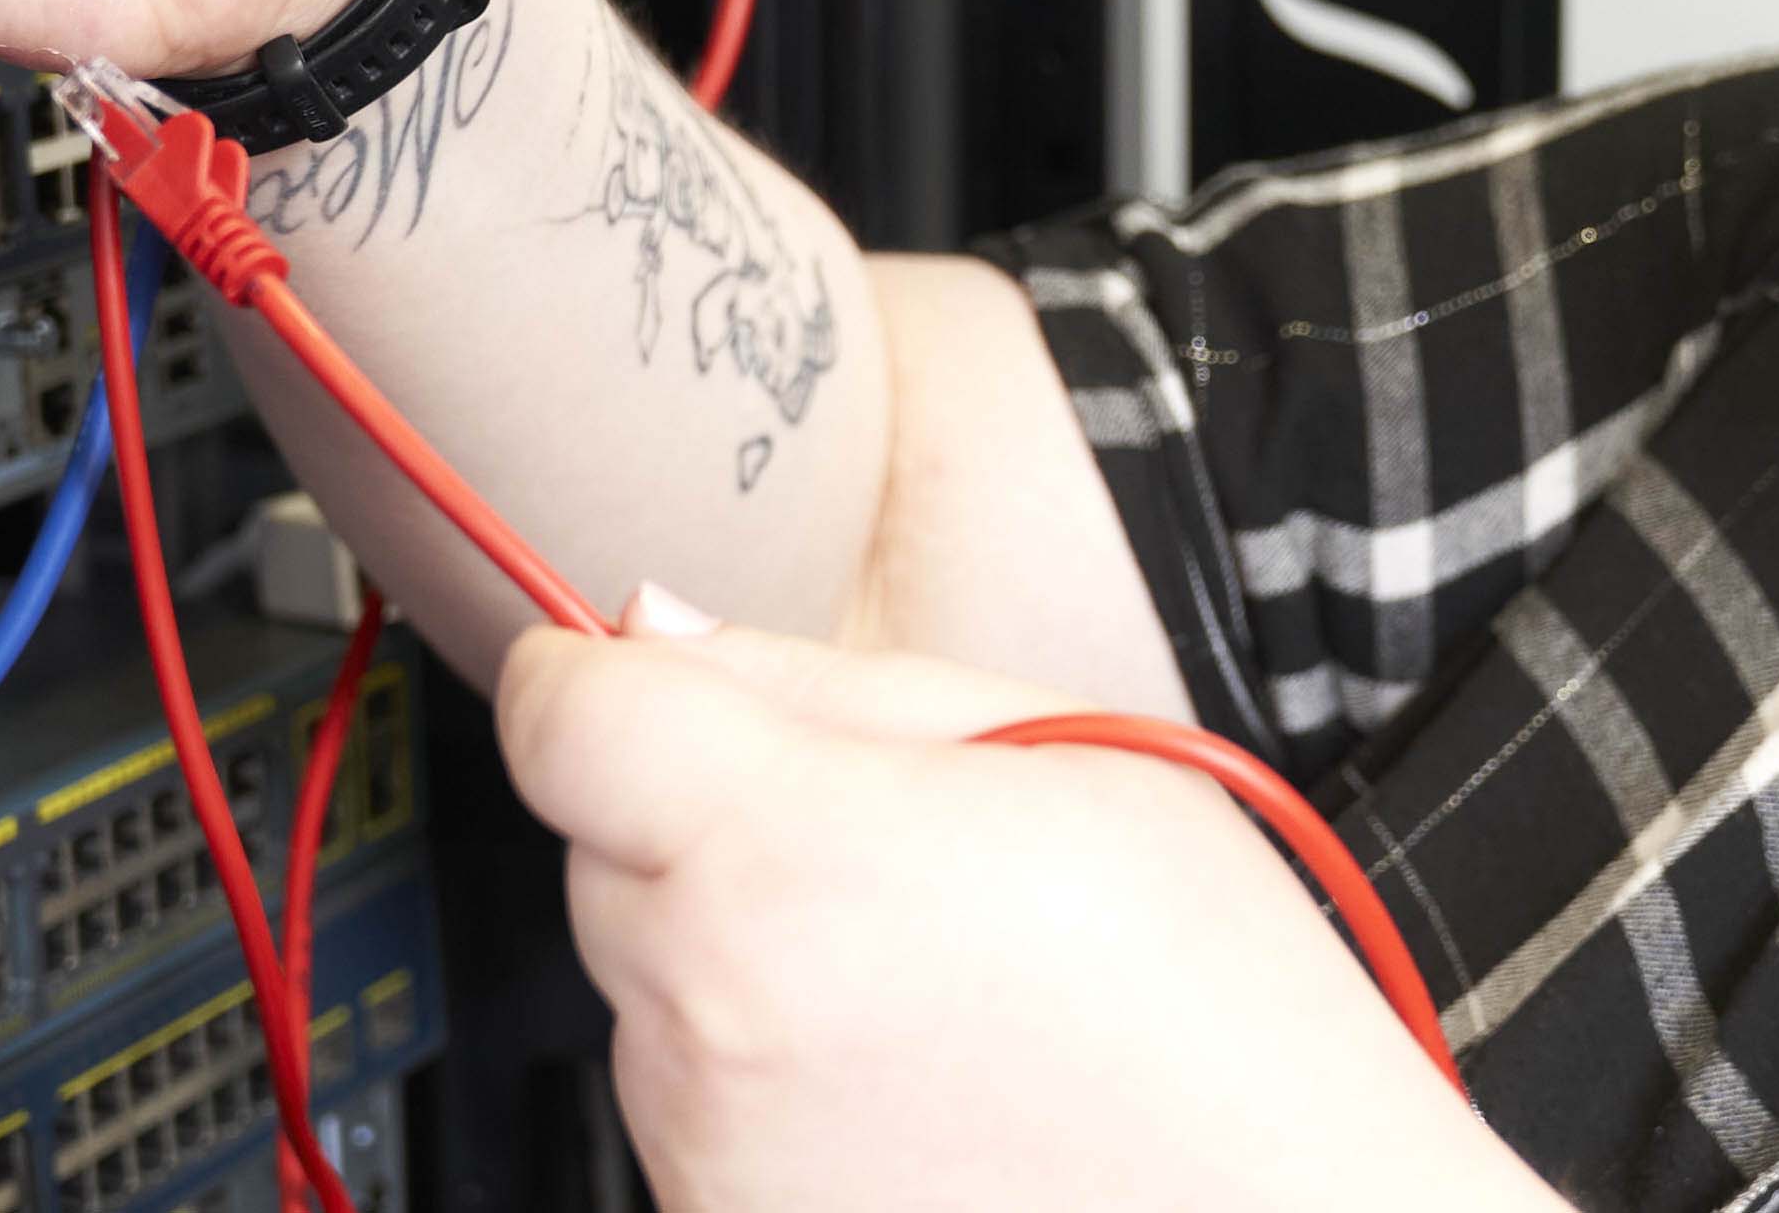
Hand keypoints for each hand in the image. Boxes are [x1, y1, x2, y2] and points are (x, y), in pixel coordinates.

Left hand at [498, 595, 1545, 1211]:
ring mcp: (705, 1150)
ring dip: (738, 974)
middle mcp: (709, 1015)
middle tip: (894, 868)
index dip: (589, 677)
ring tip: (934, 1003)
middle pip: (603, 857)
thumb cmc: (1219, 1010)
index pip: (559, 718)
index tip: (633, 683)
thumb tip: (654, 628)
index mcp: (784, 853)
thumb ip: (826, 682)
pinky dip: (767, 1097)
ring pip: (644, 997)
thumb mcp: (1068, 756)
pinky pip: (689, 1120)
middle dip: (705, 836)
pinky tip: (915, 1098)